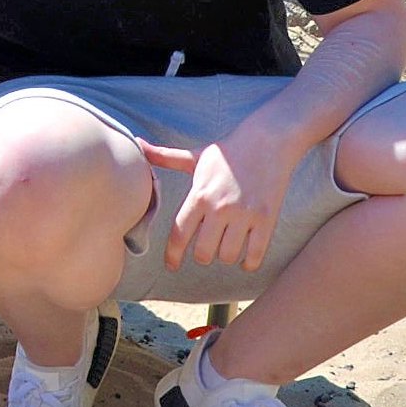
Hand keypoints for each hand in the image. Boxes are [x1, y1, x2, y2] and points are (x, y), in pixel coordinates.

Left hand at [137, 134, 295, 274]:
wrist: (268, 140)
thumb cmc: (227, 152)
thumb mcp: (194, 156)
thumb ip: (165, 157)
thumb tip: (137, 144)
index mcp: (199, 195)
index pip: (179, 234)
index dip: (173, 256)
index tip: (171, 266)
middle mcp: (220, 207)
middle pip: (204, 253)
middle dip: (202, 257)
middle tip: (205, 250)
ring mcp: (245, 214)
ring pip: (228, 256)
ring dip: (225, 257)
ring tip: (226, 248)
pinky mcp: (266, 218)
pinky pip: (256, 254)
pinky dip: (249, 263)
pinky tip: (245, 258)